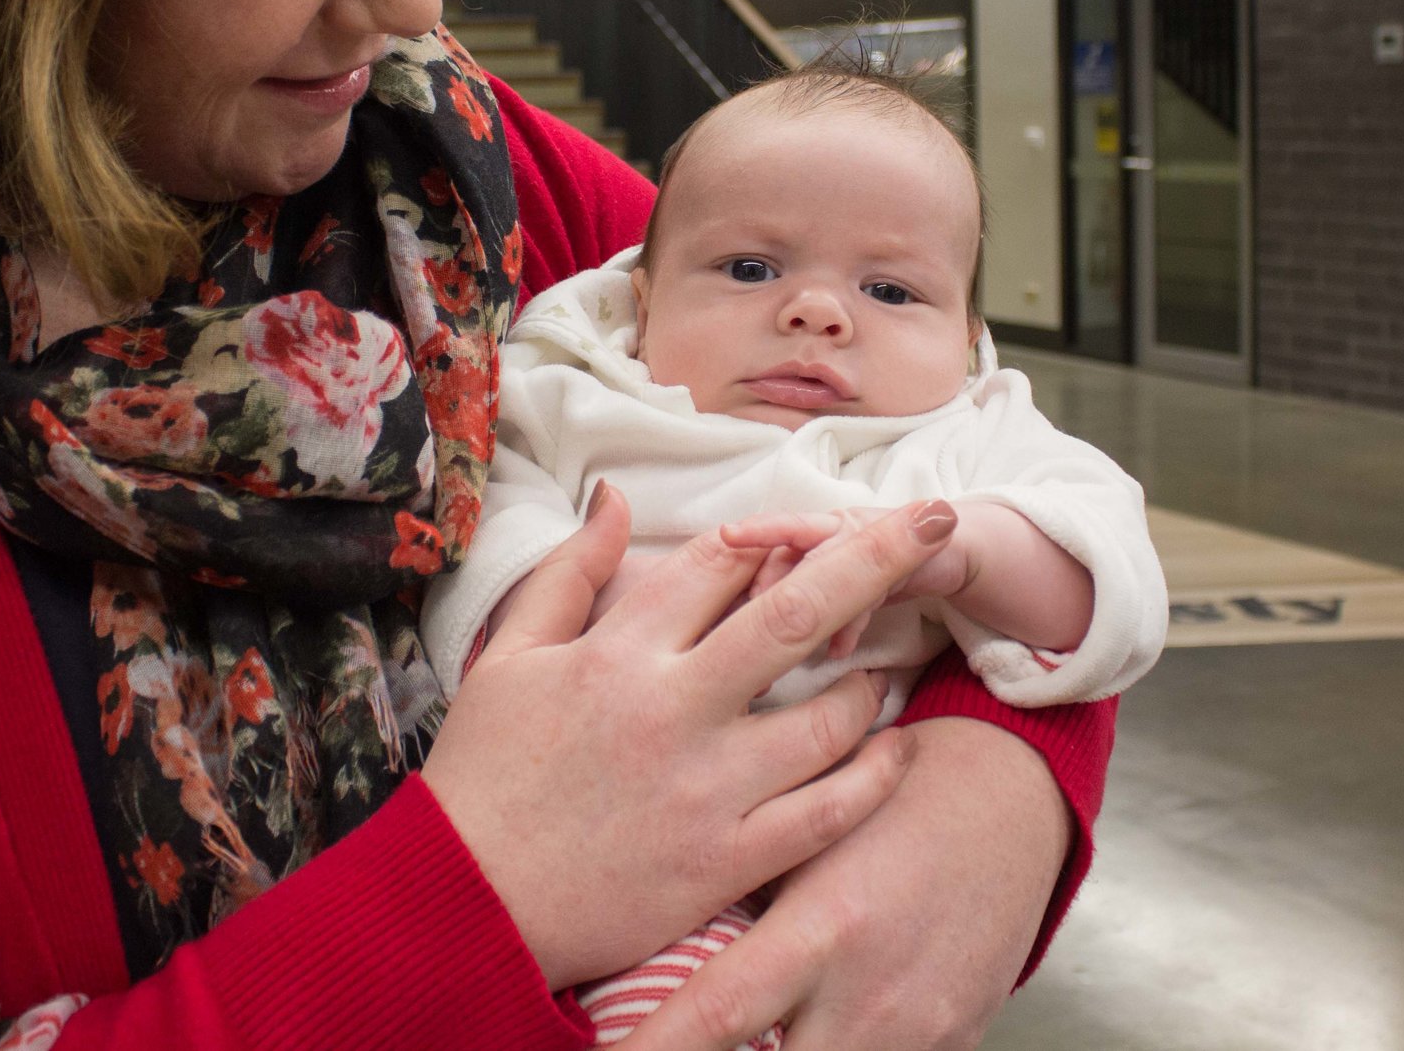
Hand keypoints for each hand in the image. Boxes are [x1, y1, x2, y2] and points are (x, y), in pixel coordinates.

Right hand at [424, 485, 967, 989]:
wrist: (465, 907)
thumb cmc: (483, 777)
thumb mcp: (509, 658)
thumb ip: (570, 573)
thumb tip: (615, 497)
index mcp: (618, 654)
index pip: (721, 565)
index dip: (778, 536)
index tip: (822, 522)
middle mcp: (673, 711)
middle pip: (798, 613)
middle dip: (877, 555)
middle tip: (938, 518)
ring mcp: (708, 790)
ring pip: (830, 717)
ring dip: (873, 681)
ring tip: (884, 667)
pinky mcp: (726, 861)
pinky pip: (828, 812)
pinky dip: (875, 776)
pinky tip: (893, 751)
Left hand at [618, 716, 1068, 1050]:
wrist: (1013, 796)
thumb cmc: (895, 794)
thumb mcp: (811, 832)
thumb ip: (742, 889)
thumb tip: (654, 928)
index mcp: (822, 928)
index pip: (716, 1017)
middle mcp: (870, 993)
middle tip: (669, 1050)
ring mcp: (919, 1031)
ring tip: (750, 1045)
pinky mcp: (954, 1043)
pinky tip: (815, 1035)